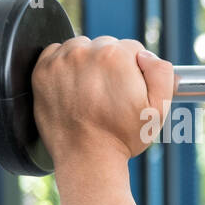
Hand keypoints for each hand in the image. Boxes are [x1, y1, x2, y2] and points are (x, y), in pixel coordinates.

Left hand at [32, 36, 176, 169]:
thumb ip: (162, 73)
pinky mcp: (42, 71)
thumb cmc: (123, 136)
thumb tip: (147, 56)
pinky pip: (58, 55)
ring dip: (88, 64)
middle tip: (112, 94)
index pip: (133, 49)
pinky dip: (67, 67)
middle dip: (112, 65)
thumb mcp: (158, 109)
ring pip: (82, 48)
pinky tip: (76, 89)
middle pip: (106, 46)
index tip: (130, 89)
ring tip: (93, 92)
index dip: (136, 70)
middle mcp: (85, 52)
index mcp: (115, 57)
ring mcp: (60, 61)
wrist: (87, 157)